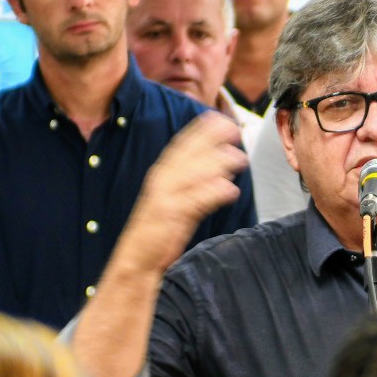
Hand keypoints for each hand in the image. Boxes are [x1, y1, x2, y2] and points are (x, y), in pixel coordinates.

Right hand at [115, 114, 246, 277]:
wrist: (137, 259)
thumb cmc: (159, 229)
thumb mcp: (173, 198)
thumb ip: (190, 181)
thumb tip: (218, 165)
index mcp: (161, 173)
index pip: (182, 144)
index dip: (201, 130)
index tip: (221, 118)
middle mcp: (161, 179)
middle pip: (188, 153)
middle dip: (211, 138)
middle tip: (235, 130)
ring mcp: (164, 197)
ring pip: (193, 173)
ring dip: (217, 163)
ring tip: (240, 159)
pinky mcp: (170, 216)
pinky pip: (195, 201)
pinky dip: (213, 193)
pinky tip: (231, 191)